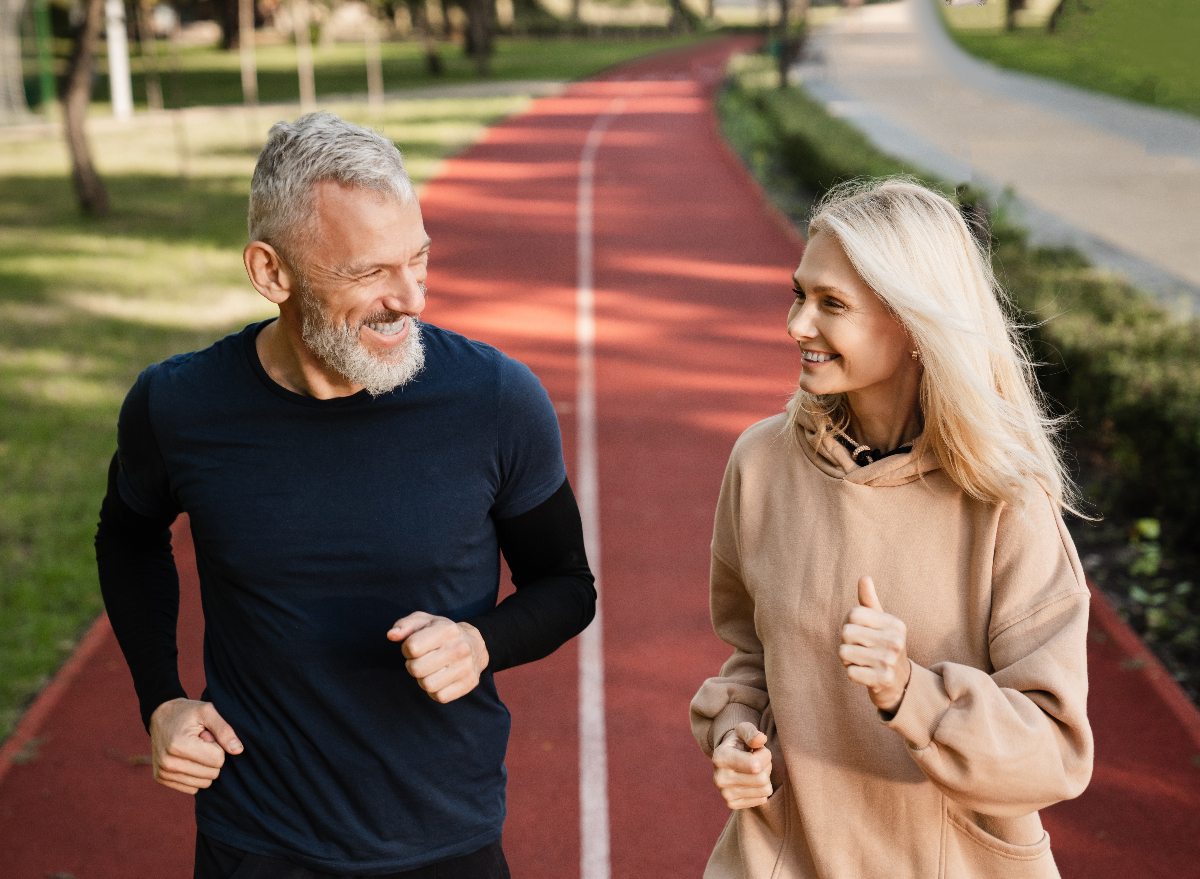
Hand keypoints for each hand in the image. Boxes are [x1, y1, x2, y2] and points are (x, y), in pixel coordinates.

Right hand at [149, 698, 242, 794]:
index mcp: (179, 746)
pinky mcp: (161, 779)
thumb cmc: (188, 713)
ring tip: (194, 750)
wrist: (161, 716)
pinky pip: (191, 788)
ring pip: (203, 784)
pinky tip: (188, 759)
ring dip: (204, 768)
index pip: (218, 760)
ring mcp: (162, 773)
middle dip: (212, 758)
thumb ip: (225, 730)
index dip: (218, 747)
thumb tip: (238, 750)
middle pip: (212, 774)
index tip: (208, 736)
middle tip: (200, 742)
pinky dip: (195, 775)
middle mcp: (168, 763)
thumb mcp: (208, 711)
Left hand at [388, 612, 488, 703]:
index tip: (415, 648)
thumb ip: (405, 625)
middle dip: (412, 666)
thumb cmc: (443, 633)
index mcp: (448, 630)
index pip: (411, 647)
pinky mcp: (469, 684)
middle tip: (421, 660)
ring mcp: (466, 667)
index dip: (407, 649)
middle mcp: (459, 648)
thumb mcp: (425, 621)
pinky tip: (440, 679)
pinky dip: (435, 691)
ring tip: (430, 670)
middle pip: (416, 669)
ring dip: (423, 680)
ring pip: (427, 685)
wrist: (476, 645)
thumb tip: (391, 635)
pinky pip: (440, 697)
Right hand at [711, 721, 772, 809]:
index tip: (758, 749)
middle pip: (762, 779)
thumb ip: (752, 732)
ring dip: (766, 777)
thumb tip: (761, 739)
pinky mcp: (732, 804)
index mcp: (720, 758)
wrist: (727, 759)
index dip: (765, 755)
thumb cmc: (739, 742)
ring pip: (765, 790)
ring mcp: (725, 794)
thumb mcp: (743, 731)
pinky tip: (752, 780)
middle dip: (767, 766)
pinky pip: (762, 799)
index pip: (755, 765)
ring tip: (755, 769)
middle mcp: (719, 779)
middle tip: (759, 759)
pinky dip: (762, 789)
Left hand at [839, 575, 910, 712]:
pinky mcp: (882, 680)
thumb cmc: (884, 646)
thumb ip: (869, 601)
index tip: (861, 633)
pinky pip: (849, 672)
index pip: (852, 613)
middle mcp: (895, 641)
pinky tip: (866, 674)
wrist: (899, 683)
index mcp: (894, 623)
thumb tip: (864, 577)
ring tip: (863, 662)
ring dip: (848, 660)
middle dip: (847, 642)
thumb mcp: (880, 623)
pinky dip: (853, 674)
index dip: (849, 623)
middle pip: (846, 632)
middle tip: (861, 650)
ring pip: (844, 652)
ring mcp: (889, 661)